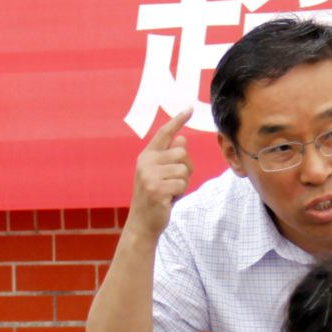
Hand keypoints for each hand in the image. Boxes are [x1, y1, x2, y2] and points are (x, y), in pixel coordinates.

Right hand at [125, 108, 194, 238]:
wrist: (142, 223)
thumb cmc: (156, 198)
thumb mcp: (162, 175)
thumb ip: (171, 158)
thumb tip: (183, 139)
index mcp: (147, 156)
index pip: (164, 133)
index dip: (178, 120)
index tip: (189, 108)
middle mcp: (146, 162)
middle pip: (182, 153)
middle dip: (185, 169)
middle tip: (174, 183)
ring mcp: (149, 175)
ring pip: (184, 170)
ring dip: (183, 184)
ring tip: (169, 192)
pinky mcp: (156, 188)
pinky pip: (182, 184)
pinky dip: (179, 194)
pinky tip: (168, 200)